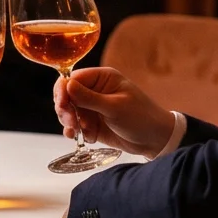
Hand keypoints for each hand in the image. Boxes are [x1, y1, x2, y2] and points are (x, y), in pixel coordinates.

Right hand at [53, 67, 174, 154]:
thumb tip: (67, 85)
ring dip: (71, 122)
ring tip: (81, 132)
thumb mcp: (115, 107)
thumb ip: (89, 98)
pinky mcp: (92, 123)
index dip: (63, 91)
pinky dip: (77, 132)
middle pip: (67, 95)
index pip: (73, 79)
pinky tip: (84, 138)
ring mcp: (93, 107)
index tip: (62, 105)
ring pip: (69, 112)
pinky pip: (76, 125)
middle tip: (72, 123)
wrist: (154, 140)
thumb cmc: (141, 117)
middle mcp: (95, 90)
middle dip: (66, 110)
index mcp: (102, 78)